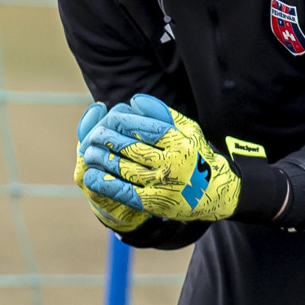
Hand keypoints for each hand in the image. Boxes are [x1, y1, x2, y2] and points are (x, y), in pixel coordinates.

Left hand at [77, 93, 240, 223]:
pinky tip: (91, 176)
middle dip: (104, 139)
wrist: (216, 193)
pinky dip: (104, 183)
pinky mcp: (155, 203)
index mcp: (178, 141)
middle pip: (127, 146)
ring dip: (100, 159)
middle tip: (92, 136)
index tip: (108, 118)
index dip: (119, 121)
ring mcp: (162, 184)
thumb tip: (134, 101)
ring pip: (122, 167)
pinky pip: (124, 191)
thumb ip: (162, 113)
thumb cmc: (196, 155)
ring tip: (89, 153)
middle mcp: (171, 162)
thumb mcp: (188, 129)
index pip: (140, 126)